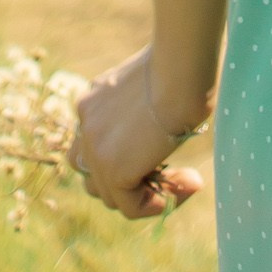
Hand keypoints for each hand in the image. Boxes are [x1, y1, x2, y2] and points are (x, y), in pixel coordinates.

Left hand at [70, 46, 209, 220]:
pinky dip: (155, 205)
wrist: (181, 68)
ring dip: (142, 195)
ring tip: (179, 183)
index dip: (125, 156)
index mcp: (93, 100)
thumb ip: (142, 110)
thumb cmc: (182, 65)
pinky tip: (186, 185)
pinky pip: (130, 207)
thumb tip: (157, 135)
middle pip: (94, 173)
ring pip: (109, 195)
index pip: (94, 144)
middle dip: (128, 180)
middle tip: (168, 173)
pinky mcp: (113, 170)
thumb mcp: (152, 84)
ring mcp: (95, 148)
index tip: (159, 154)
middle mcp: (86, 123)